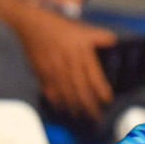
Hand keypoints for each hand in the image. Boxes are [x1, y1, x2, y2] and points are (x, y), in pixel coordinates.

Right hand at [10, 5, 116, 120]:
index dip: (101, 93)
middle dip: (89, 106)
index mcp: (81, 54)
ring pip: (66, 93)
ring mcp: (53, 70)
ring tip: (81, 117)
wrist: (30, 25)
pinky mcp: (41, 72)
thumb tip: (114, 41)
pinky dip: (57, 101)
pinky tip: (62, 108)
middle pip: (81, 91)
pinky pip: (50, 90)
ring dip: (74, 107)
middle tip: (96, 118)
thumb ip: (99, 36)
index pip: (94, 79)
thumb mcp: (82, 29)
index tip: (107, 102)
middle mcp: (68, 64)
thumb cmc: (58, 27)